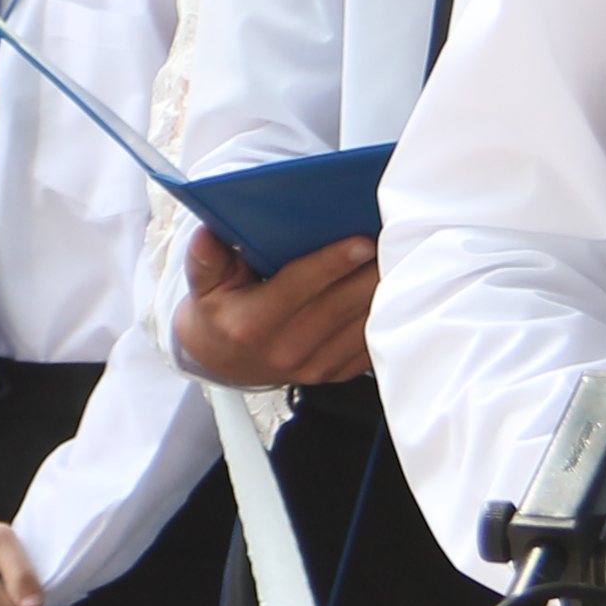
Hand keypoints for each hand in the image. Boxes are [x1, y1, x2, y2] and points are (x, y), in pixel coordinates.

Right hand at [173, 226, 376, 388]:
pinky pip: (370, 343)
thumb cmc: (219, 312)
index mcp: (254, 323)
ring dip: (385, 291)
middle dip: (371, 271)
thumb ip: (205, 257)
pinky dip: (386, 315)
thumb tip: (208, 232)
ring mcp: (315, 366)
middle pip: (341, 305)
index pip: (299, 288)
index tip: (361, 241)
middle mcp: (287, 349)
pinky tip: (395, 289)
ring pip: (362, 324)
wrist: (223, 360)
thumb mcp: (202, 283)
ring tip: (402, 258)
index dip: (332, 263)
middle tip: (395, 239)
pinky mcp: (335, 372)